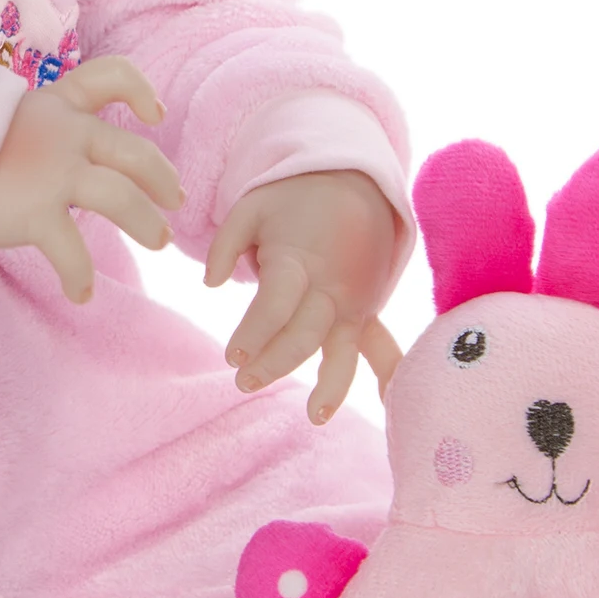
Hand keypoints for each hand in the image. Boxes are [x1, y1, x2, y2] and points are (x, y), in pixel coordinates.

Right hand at [0, 56, 182, 302]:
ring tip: (156, 240)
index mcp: (55, 103)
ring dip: (146, 223)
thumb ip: (45, 126)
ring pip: (121, 198)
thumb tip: (73, 147)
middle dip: (162, 178)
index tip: (154, 112)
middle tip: (174, 199)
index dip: (139, 90)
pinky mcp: (35, 213)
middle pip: (133, 151)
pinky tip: (81, 293)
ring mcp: (51, 172)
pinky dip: (80, 276)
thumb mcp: (6, 119)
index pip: (110, 75)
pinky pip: (73, 253)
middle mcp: (61, 133)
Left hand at [204, 170, 401, 423]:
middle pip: (304, 334)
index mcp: (298, 260)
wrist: (354, 182)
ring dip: (332, 384)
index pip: (276, 305)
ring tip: (315, 415)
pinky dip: (388, 373)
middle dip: (274, 362)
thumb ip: (224, 244)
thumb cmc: (292, 197)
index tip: (232, 355)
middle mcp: (331, 287)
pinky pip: (381, 345)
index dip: (254, 333)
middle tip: (243, 380)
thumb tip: (209, 283)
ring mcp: (353, 301)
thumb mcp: (251, 205)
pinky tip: (389, 402)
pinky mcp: (366, 310)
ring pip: (343, 349)